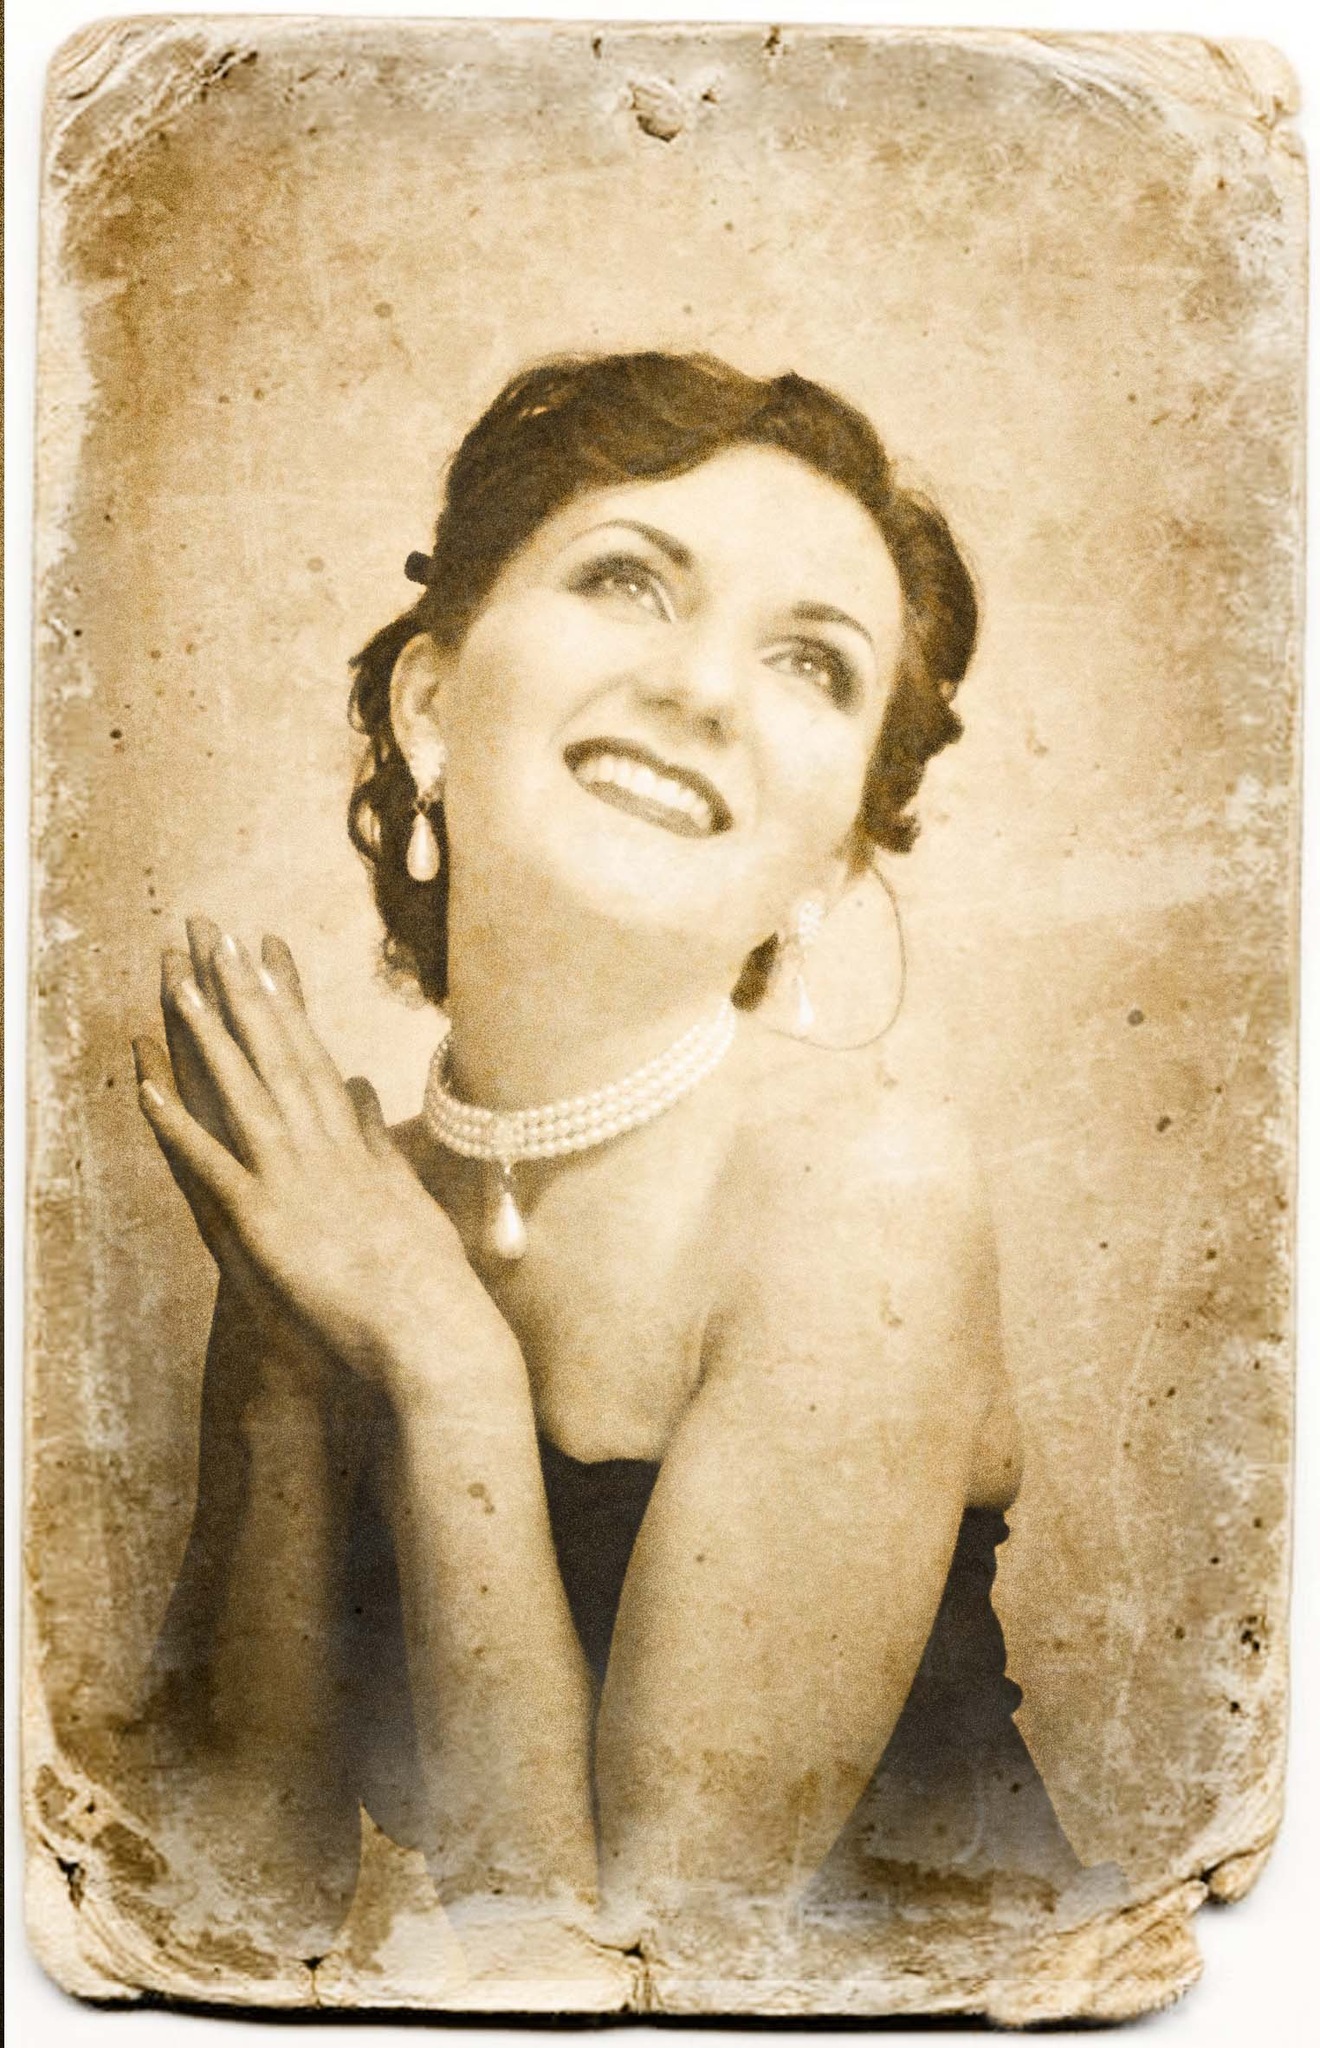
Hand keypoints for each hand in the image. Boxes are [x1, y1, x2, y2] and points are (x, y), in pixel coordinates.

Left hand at [134, 923, 491, 1393]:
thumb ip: (374, 1139)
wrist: (432, 1328)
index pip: (310, 1055)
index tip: (264, 953)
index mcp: (350, 1141)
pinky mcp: (265, 1220)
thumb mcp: (404, 1194)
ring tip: (177, 981)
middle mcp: (320, 1146)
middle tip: (213, 936)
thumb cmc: (427, 1276)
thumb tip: (358, 1087)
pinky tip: (146, 1088)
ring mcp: (292, 1178)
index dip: (284, 1001)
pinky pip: (211, 1165)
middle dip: (242, 992)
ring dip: (207, 1035)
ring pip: (242, 1092)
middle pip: (275, 1055)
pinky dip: (177, 1126)